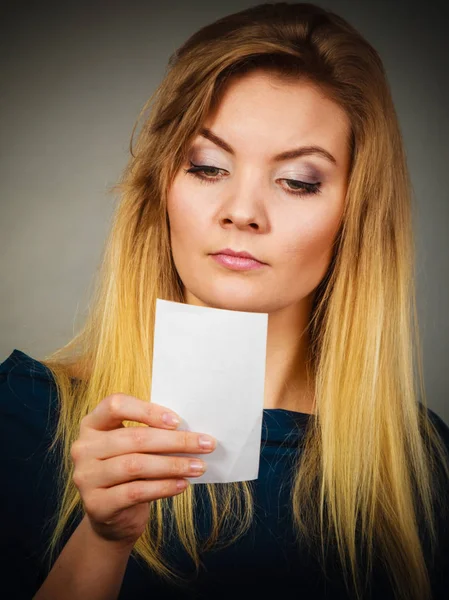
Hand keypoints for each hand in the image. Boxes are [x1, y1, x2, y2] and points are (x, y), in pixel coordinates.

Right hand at [70, 393, 216, 548]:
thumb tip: (191, 428)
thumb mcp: (133, 447)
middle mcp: (83, 448)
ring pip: (136, 465)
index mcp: (92, 424)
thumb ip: (150, 432)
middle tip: (206, 444)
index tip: (178, 421)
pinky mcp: (95, 504)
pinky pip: (136, 492)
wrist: (111, 517)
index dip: (147, 410)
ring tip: (199, 466)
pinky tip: (182, 484)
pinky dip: (163, 487)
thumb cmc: (130, 472)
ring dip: (174, 465)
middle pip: (134, 438)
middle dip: (175, 441)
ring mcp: (86, 477)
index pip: (115, 405)